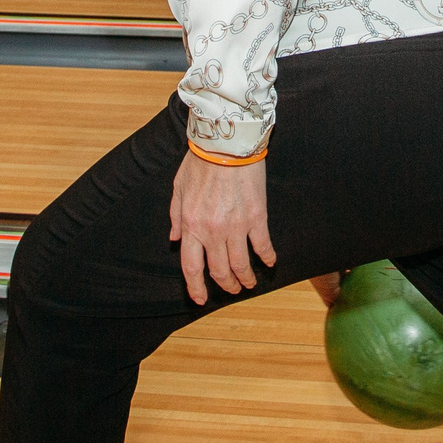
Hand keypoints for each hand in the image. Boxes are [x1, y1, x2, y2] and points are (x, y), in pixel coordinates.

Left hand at [170, 151, 274, 305]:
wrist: (226, 143)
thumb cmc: (200, 161)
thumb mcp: (178, 188)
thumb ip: (175, 216)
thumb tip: (173, 239)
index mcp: (190, 225)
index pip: (191, 267)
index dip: (196, 287)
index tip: (201, 299)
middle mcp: (212, 231)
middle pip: (218, 270)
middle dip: (225, 285)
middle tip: (231, 289)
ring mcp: (236, 226)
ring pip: (241, 264)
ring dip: (245, 279)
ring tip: (249, 283)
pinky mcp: (257, 217)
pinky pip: (262, 246)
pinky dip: (267, 258)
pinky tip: (269, 263)